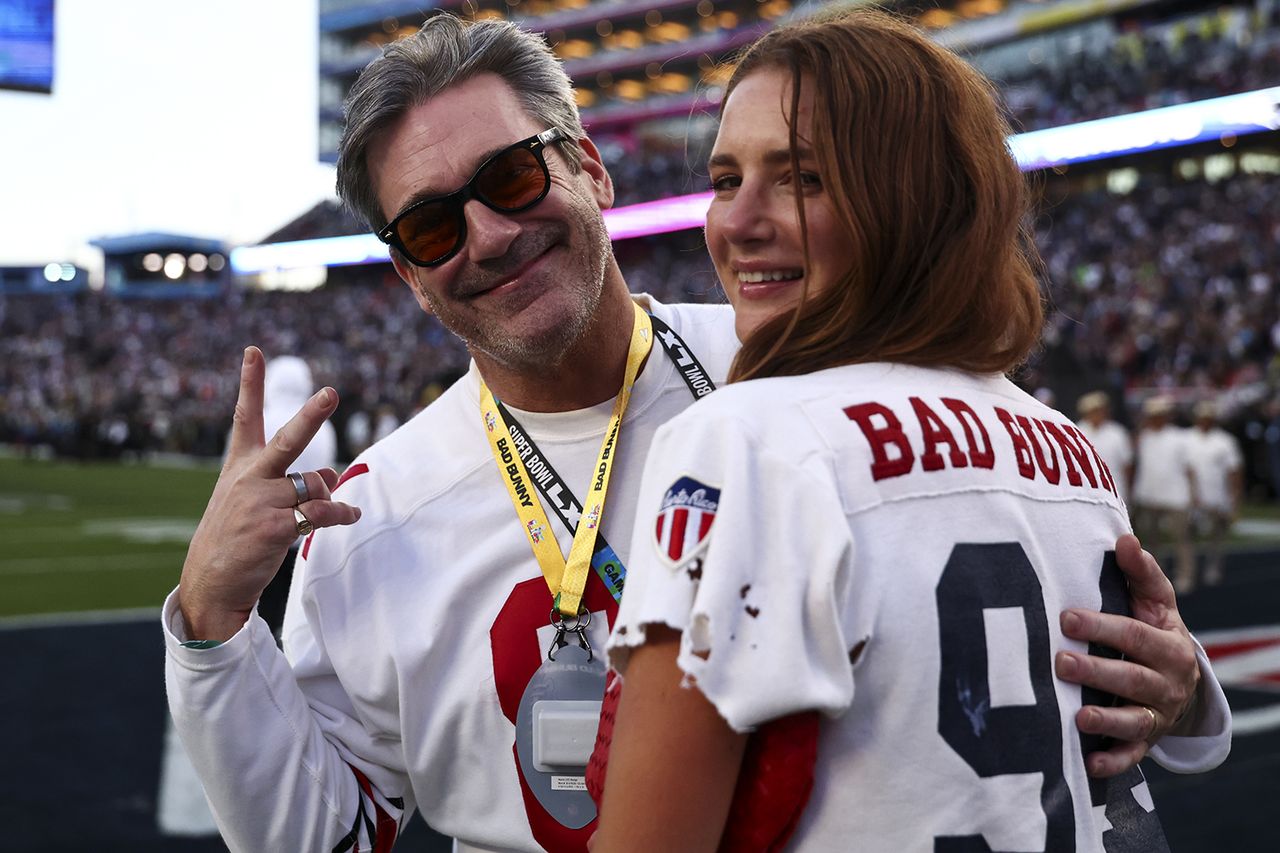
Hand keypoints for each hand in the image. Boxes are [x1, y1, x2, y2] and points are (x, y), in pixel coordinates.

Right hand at [177, 347, 360, 640]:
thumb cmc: (236, 538)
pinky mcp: (275, 526)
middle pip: (288, 439)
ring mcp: (261, 501)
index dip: (250, 382)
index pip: (245, 417)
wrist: (211, 582)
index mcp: (240, 466)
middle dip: (312, 416)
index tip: (254, 351)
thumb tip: (334, 476)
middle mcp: (250, 478)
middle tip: (331, 394)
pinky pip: (321, 513)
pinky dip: (341, 514)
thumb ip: (291, 482)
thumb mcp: (254, 502)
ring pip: (315, 484)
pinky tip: (350, 516)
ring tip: (336, 509)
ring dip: (329, 496)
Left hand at [1055, 534, 1200, 777]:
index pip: (1135, 634)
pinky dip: (1112, 761)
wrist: (1180, 681)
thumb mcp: (1155, 603)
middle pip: (1132, 678)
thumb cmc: (1153, 630)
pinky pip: (1131, 756)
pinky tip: (1088, 763)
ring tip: (1078, 716)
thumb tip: (1124, 538)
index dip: (1102, 626)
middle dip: (1097, 671)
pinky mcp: (1145, 742)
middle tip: (1060, 662)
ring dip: (1107, 720)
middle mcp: (1167, 682)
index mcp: (1169, 645)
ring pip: (1134, 720)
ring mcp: (1157, 714)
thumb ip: (1140, 573)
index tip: (1066, 616)